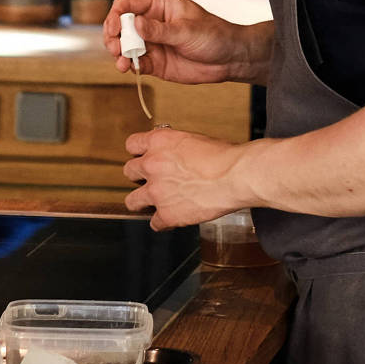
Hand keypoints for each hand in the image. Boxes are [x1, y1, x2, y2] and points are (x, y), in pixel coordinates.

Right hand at [106, 0, 267, 85]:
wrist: (228, 59)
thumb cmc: (213, 35)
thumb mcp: (186, 30)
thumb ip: (160, 30)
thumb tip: (135, 24)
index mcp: (158, 2)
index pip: (126, 4)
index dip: (115, 16)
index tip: (114, 30)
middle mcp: (150, 20)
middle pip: (120, 25)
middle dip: (113, 37)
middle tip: (116, 49)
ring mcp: (150, 41)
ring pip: (124, 45)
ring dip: (118, 54)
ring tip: (122, 63)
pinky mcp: (153, 60)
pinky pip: (134, 62)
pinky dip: (128, 65)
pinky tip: (128, 68)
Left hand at [122, 128, 245, 230]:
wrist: (235, 176)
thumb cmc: (225, 157)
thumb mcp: (195, 140)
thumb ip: (177, 148)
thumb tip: (177, 155)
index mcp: (160, 142)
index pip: (132, 145)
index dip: (139, 152)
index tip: (144, 157)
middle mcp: (152, 164)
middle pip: (129, 171)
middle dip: (139, 176)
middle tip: (152, 180)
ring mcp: (156, 191)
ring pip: (132, 201)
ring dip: (143, 202)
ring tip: (155, 202)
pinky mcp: (166, 214)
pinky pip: (154, 223)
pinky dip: (164, 222)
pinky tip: (174, 217)